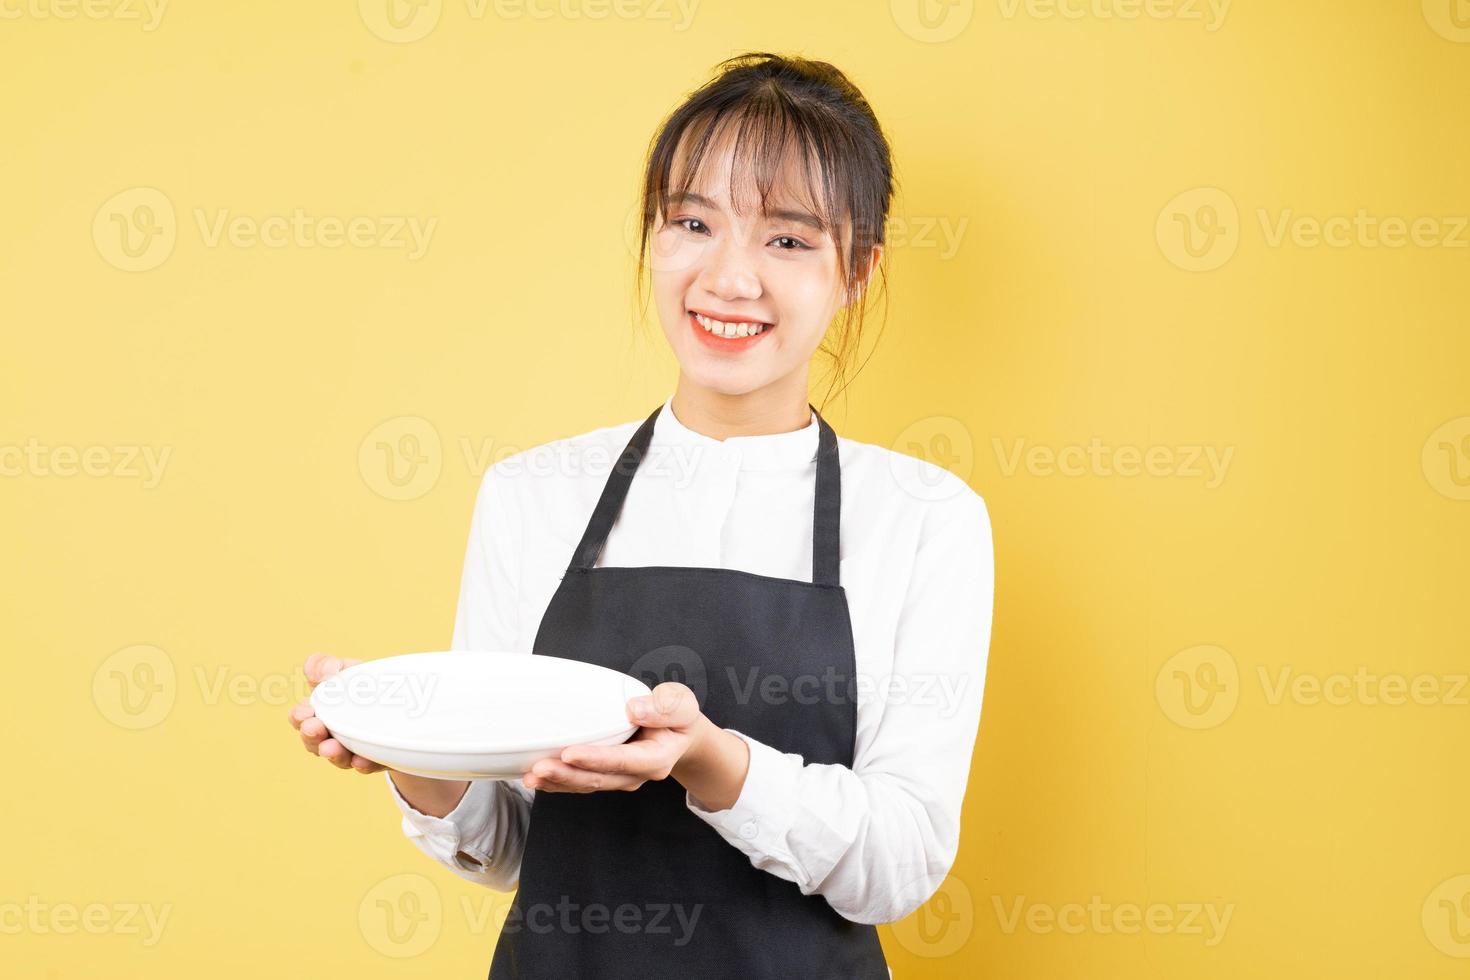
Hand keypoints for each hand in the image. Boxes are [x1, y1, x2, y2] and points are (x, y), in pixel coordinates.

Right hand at [287, 652, 386, 773]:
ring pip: (339, 757)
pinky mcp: (378, 759)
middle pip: (314, 741)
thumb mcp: (348, 669)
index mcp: (321, 712)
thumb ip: (327, 666)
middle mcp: (333, 735)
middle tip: (313, 728)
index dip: (299, 717)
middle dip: (311, 736)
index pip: (301, 717)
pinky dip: (363, 764)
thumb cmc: (367, 685)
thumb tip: (327, 669)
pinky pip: (369, 765)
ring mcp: (354, 750)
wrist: (406, 703)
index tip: (304, 714)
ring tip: (330, 747)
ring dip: (333, 753)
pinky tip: (360, 760)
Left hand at [524, 681, 709, 792]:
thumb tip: (633, 709)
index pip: (622, 761)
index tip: (570, 753)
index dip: (595, 758)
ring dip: (557, 781)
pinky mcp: (605, 775)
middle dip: (566, 775)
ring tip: (531, 775)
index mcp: (655, 759)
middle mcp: (634, 775)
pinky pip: (579, 782)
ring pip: (585, 784)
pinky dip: (558, 781)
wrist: (680, 736)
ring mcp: (618, 778)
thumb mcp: (681, 705)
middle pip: (598, 779)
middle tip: (538, 768)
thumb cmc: (678, 718)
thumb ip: (663, 707)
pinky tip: (536, 776)